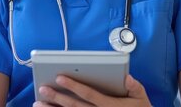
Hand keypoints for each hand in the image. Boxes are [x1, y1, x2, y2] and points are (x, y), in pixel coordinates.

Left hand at [33, 74, 151, 106]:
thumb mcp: (141, 98)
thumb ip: (134, 87)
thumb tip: (127, 77)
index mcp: (110, 105)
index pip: (88, 94)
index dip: (73, 85)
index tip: (59, 77)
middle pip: (74, 106)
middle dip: (58, 97)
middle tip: (43, 89)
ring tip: (38, 104)